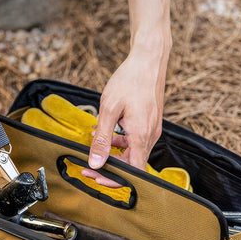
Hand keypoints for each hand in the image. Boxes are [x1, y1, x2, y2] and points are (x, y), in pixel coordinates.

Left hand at [85, 0, 172, 186]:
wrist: (148, 60)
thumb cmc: (130, 80)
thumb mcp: (109, 109)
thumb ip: (102, 139)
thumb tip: (96, 162)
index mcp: (142, 136)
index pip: (133, 171)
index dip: (116, 179)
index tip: (97, 177)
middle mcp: (150, 136)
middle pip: (132, 164)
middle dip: (110, 167)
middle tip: (88, 165)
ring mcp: (151, 130)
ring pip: (132, 153)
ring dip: (114, 154)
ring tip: (94, 147)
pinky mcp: (149, 124)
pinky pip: (134, 142)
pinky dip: (120, 143)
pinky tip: (106, 134)